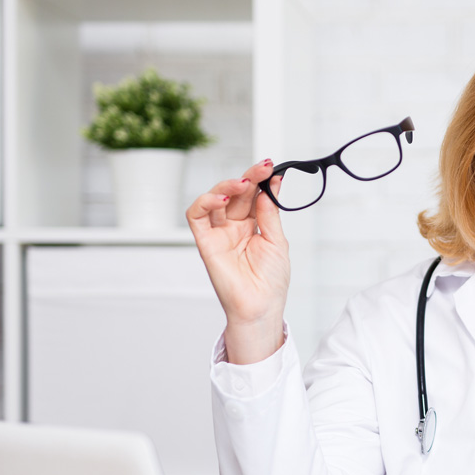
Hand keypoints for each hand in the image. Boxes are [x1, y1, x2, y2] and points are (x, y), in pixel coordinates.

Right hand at [186, 159, 290, 362]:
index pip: (254, 195)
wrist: (261, 307)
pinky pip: (196, 217)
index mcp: (253, 225)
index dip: (263, 180)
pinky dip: (205, 202)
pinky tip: (221, 198)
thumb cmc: (271, 281)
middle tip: (264, 168)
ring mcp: (219, 233)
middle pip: (237, 193)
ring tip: (244, 182)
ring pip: (215, 198)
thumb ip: (269, 214)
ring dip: (228, 185)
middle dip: (250, 176)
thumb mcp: (277, 242)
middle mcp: (234, 226)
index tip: (274, 169)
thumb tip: (269, 187)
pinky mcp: (205, 242)